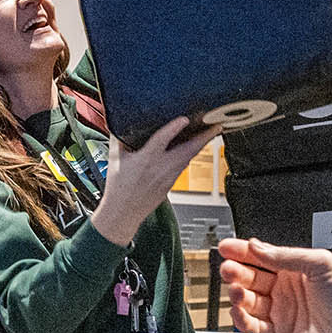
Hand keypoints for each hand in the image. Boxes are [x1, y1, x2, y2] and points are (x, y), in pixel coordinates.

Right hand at [90, 116, 217, 246]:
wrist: (123, 213)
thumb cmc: (118, 188)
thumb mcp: (115, 158)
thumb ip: (118, 138)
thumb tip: (117, 122)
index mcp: (146, 159)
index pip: (162, 140)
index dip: (174, 128)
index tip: (185, 119)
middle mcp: (160, 168)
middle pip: (188, 150)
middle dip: (204, 137)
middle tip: (216, 125)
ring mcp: (168, 177)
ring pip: (189, 158)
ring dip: (201, 145)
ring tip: (210, 133)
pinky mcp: (171, 184)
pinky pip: (184, 166)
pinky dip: (191, 155)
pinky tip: (193, 149)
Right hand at [217, 236, 331, 332]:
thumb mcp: (319, 263)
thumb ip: (285, 256)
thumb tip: (257, 247)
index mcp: (294, 270)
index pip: (261, 258)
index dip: (242, 252)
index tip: (226, 247)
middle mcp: (285, 291)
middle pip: (251, 279)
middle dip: (236, 272)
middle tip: (227, 268)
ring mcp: (282, 313)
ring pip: (249, 303)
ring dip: (238, 295)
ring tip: (236, 290)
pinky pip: (253, 327)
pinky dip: (242, 319)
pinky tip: (238, 310)